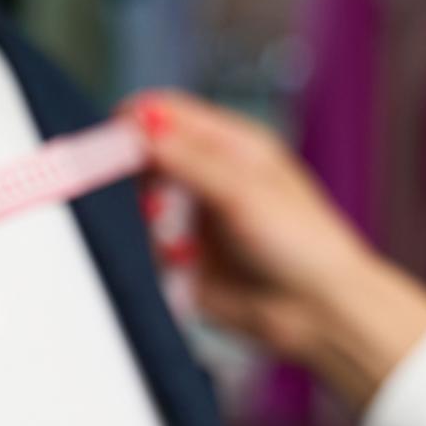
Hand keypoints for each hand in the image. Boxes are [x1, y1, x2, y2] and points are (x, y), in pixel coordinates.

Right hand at [134, 91, 425, 407]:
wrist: (316, 312)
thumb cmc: (302, 245)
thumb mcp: (243, 191)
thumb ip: (187, 159)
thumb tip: (137, 130)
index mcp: (231, 145)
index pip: (168, 113)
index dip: (134, 121)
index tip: (109, 141)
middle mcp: (209, 177)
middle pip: (146, 156)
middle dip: (131, 172)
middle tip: (135, 191)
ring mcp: (194, 218)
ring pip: (139, 203)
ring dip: (144, 217)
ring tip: (170, 233)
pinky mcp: (183, 260)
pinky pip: (145, 247)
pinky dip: (152, 252)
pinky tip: (179, 260)